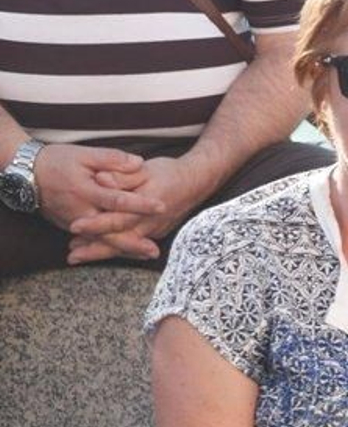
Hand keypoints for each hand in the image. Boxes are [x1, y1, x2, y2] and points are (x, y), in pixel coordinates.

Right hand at [32, 143, 157, 240]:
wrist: (26, 174)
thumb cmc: (56, 161)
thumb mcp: (83, 154)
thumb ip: (112, 159)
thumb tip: (139, 163)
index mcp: (85, 191)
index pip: (117, 200)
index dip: (140, 203)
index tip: (161, 205)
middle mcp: (79, 211)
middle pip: (110, 231)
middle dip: (133, 242)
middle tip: (155, 250)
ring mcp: (74, 222)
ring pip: (102, 239)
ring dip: (124, 248)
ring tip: (147, 253)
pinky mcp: (71, 227)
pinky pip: (93, 240)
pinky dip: (109, 247)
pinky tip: (128, 251)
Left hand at [66, 155, 210, 263]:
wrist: (196, 181)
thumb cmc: (170, 173)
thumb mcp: (144, 169)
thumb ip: (122, 176)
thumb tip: (100, 179)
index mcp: (145, 206)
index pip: (117, 218)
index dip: (95, 224)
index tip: (74, 226)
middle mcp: (150, 223)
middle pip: (119, 241)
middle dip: (94, 250)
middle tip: (72, 257)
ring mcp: (154, 230)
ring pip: (125, 246)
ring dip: (101, 252)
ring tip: (79, 254)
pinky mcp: (156, 232)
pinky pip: (133, 244)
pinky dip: (116, 248)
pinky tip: (101, 249)